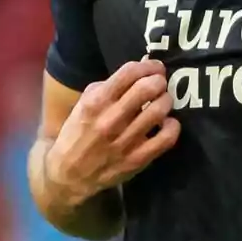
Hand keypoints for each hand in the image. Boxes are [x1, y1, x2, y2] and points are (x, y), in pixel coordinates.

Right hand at [45, 58, 180, 205]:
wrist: (69, 174)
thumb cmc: (78, 132)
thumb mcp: (84, 103)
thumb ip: (111, 86)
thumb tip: (142, 68)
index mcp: (96, 102)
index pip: (129, 73)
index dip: (148, 66)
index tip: (155, 67)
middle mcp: (111, 120)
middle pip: (148, 88)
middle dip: (159, 81)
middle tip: (160, 83)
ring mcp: (125, 141)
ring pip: (159, 110)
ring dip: (166, 101)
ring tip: (162, 101)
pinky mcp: (137, 159)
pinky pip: (166, 138)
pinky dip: (172, 126)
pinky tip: (167, 123)